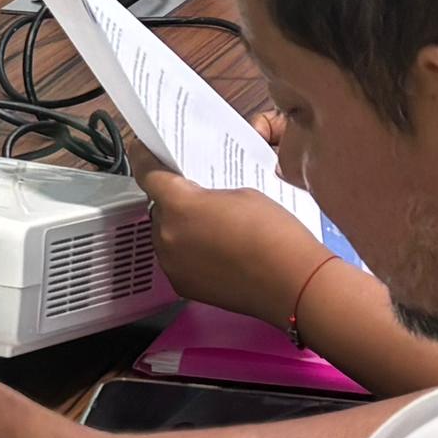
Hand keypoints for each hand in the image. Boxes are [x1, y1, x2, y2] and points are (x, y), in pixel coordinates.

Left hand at [131, 159, 326, 323]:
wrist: (292, 282)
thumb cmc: (275, 236)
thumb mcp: (241, 194)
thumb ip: (207, 193)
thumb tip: (197, 201)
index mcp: (179, 205)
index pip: (147, 173)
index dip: (144, 158)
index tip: (144, 151)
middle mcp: (167, 235)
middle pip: (158, 208)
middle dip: (173, 201)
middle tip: (197, 198)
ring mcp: (172, 263)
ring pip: (165, 235)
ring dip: (179, 229)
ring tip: (212, 229)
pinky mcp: (182, 285)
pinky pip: (175, 260)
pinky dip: (188, 253)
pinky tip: (215, 252)